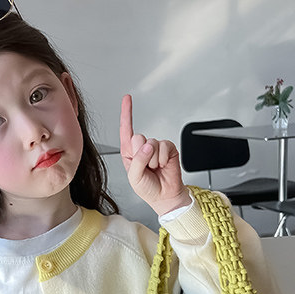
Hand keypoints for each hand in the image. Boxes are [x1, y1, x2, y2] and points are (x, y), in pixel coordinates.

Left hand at [119, 94, 190, 216]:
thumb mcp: (134, 177)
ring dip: (153, 160)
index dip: (126, 113)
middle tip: (147, 166)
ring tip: (155, 168)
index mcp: (129, 152)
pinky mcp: (168, 148)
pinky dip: (164, 158)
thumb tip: (148, 146)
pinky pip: (164, 146)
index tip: (127, 98)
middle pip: (138, 137)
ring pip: (152, 143)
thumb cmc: (147, 188)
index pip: (126, 130)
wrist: (165, 196)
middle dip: (142, 154)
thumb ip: (138, 160)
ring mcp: (155, 147)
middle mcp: (141, 147)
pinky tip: (164, 165)